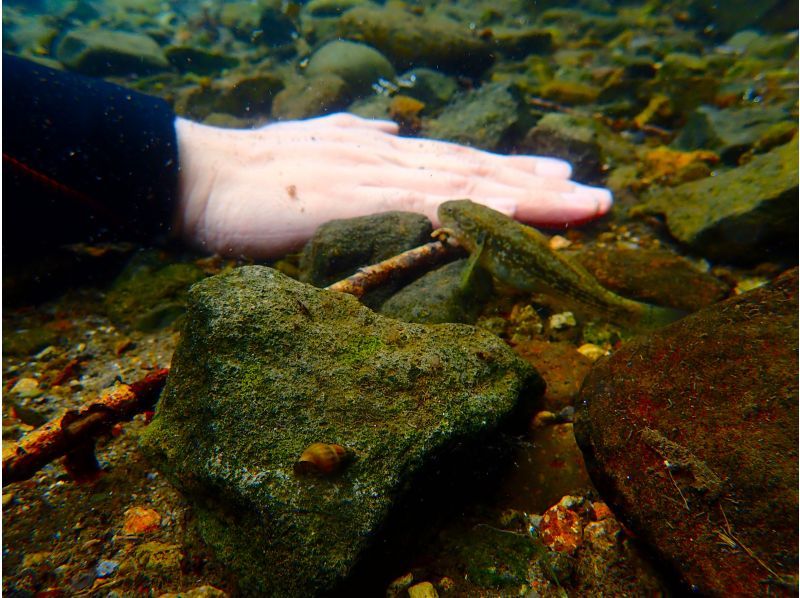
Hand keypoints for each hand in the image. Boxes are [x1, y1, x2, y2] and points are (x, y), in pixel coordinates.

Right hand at [174, 113, 611, 257]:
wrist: (195, 176)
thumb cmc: (251, 174)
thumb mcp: (313, 149)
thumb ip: (355, 140)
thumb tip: (389, 131)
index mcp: (379, 154)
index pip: (459, 164)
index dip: (513, 172)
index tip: (559, 181)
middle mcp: (386, 157)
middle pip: (476, 169)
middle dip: (539, 183)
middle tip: (597, 196)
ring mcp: (372, 176)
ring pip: (465, 183)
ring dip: (527, 192)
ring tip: (583, 203)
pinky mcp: (352, 200)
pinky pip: (426, 206)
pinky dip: (474, 207)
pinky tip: (514, 212)